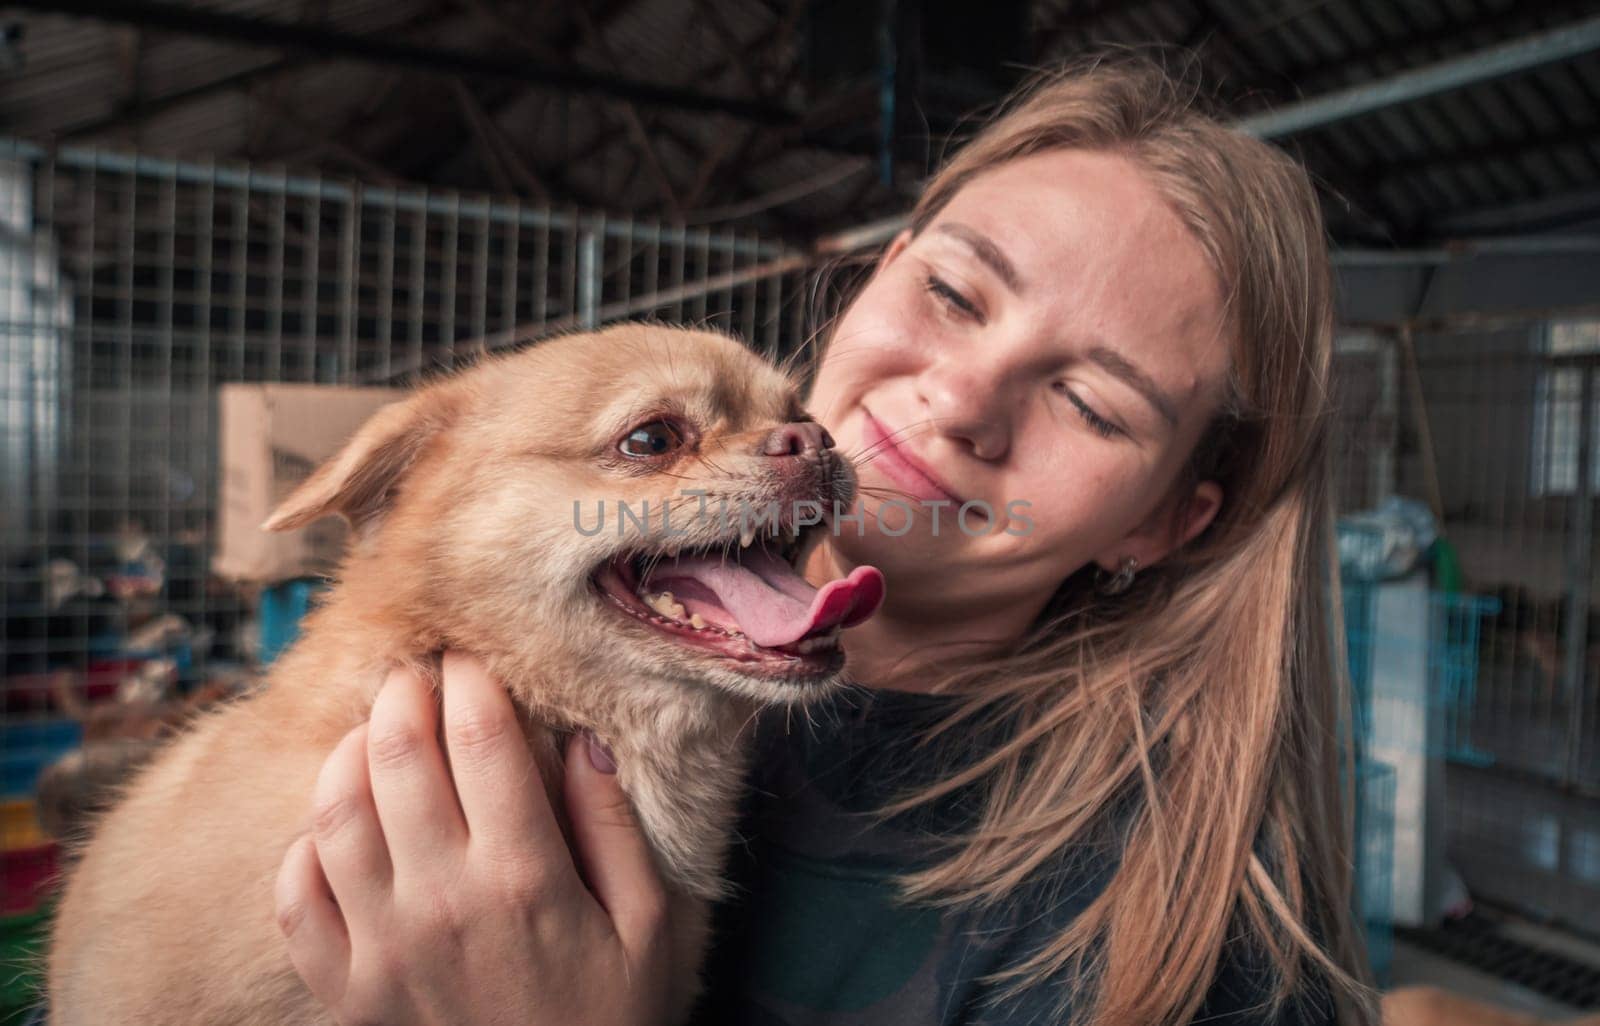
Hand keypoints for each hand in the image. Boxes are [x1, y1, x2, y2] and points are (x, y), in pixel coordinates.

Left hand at [274, 651, 672, 1025]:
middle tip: (416, 675)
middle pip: (398, 756)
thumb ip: (614, 828)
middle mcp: (443, 901)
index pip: (481, 738)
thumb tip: (585, 742)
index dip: (471, 680)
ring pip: (336, 813)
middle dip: (403, 694)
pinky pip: (296, 897)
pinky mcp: (348, 990)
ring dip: (349, 752)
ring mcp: (384, 947)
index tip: (471, 658)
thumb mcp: (650, 926)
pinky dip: (305, 845)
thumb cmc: (611, 1018)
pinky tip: (337, 825)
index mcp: (525, 876)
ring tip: (375, 732)